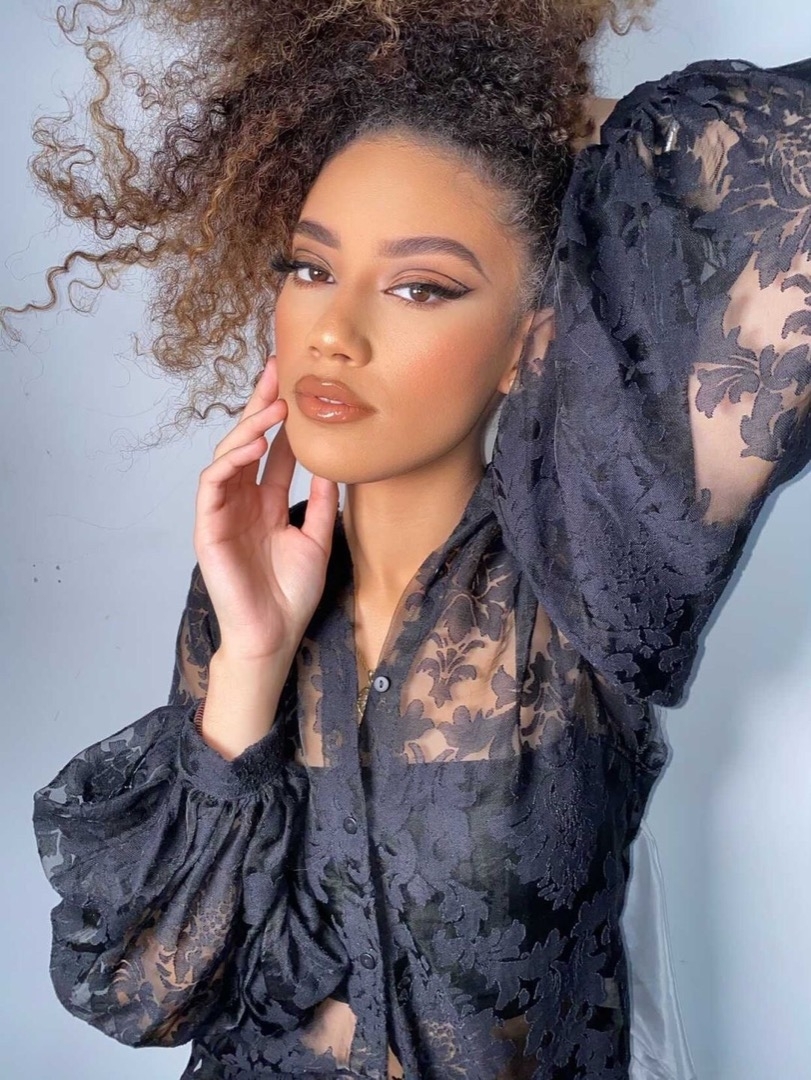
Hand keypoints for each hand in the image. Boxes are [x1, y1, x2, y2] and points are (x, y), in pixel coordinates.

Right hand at [193, 356, 338, 662]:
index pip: (273, 449)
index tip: (297, 382)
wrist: (274, 634)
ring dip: (249, 428)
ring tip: (275, 408)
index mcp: (266, 501)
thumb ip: (322, 502)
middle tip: (278, 371)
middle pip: (248, 441)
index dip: (283, 416)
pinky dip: (230, 461)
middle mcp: (242, 500)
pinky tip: (254, 446)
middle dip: (261, 404)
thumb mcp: (317, 539)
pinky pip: (212, 484)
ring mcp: (222, 511)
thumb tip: (333, 465)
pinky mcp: (207, 527)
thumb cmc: (292, 593)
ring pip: (228, 455)